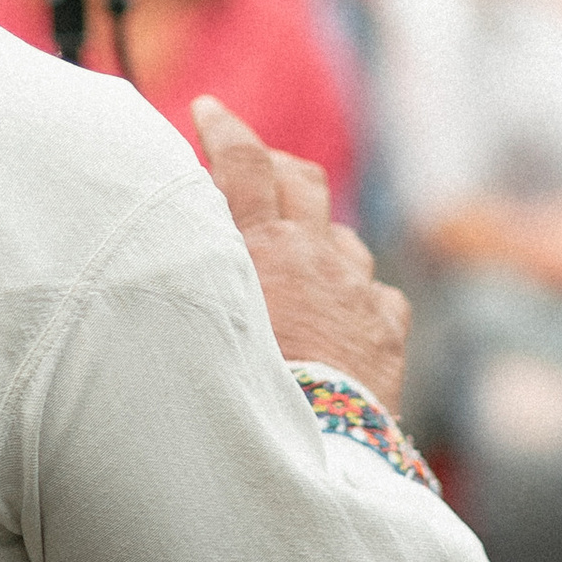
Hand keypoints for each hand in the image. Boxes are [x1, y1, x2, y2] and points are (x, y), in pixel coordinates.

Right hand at [191, 95, 410, 412]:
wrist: (314, 451)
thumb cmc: (235, 393)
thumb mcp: (198, 322)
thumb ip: (193, 272)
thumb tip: (174, 246)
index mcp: (263, 243)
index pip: (242, 161)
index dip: (223, 128)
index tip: (208, 110)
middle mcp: (316, 253)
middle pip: (302, 180)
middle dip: (277, 166)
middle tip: (256, 169)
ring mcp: (357, 288)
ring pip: (343, 237)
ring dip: (320, 237)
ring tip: (298, 260)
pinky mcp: (387, 326)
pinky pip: (375, 293)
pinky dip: (357, 296)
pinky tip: (345, 316)